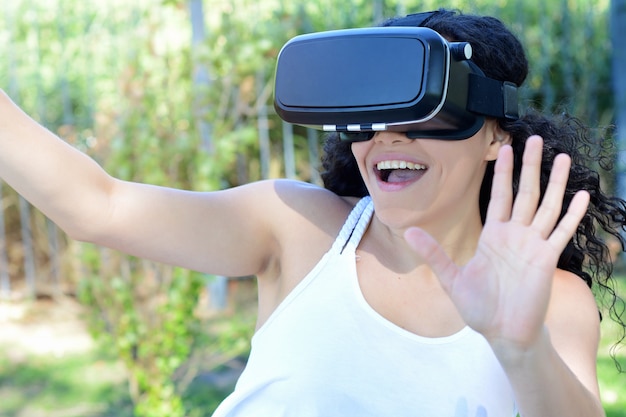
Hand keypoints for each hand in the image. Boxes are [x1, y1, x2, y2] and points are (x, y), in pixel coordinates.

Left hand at [404, 135, 589, 350]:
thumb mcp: (451, 278)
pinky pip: (561, 232)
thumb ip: (433, 253)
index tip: (505, 148)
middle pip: (525, 192)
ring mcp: (533, 245)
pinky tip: (581, 195)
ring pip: (546, 206)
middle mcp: (515, 235)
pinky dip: (571, 214)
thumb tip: (408, 232)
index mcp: (493, 235)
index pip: (499, 195)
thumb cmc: (478, 307)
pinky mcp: (547, 259)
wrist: (502, 333)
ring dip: (555, 182)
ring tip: (562, 157)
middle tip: (536, 139)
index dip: (503, 172)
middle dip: (530, 166)